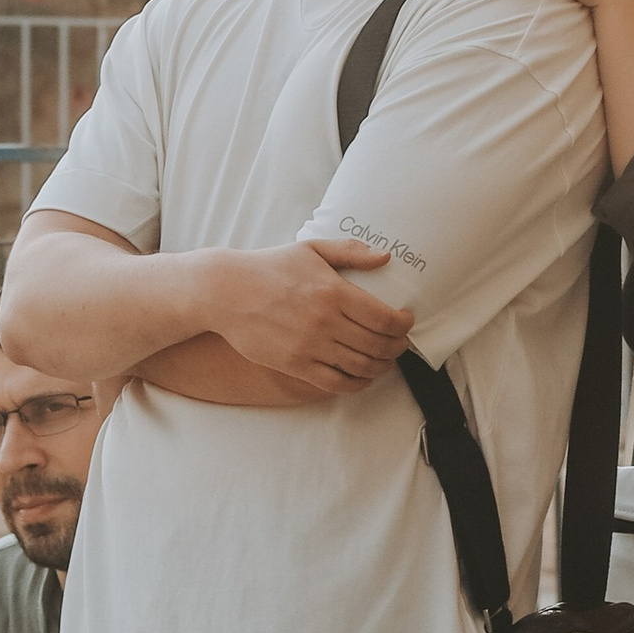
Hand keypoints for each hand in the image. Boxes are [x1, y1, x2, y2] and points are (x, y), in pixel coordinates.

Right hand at [217, 236, 413, 393]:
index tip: (406, 321)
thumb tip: (385, 257)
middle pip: (377, 345)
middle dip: (397, 347)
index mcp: (333, 291)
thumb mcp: (311, 248)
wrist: (226, 291)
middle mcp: (325, 321)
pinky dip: (355, 384)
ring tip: (385, 361)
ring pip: (360, 366)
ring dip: (381, 367)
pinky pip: (335, 383)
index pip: (383, 317)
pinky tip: (362, 377)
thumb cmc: (270, 267)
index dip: (402, 324)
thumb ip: (350, 252)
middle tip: (400, 344)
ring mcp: (310, 346)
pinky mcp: (294, 365)